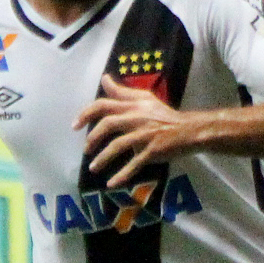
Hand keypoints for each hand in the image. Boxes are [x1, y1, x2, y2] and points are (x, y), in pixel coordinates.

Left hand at [76, 74, 192, 185]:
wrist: (188, 130)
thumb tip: (104, 79)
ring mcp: (144, 135)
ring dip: (103, 158)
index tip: (75, 126)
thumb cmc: (163, 115)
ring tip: (93, 168)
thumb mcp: (144, 99)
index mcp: (133, 105)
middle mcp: (136, 117)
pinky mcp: (152, 150)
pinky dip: (122, 175)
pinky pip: (134, 164)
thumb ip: (122, 91)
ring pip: (118, 146)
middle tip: (85, 149)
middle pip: (108, 124)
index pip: (104, 104)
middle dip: (92, 138)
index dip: (86, 114)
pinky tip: (111, 184)